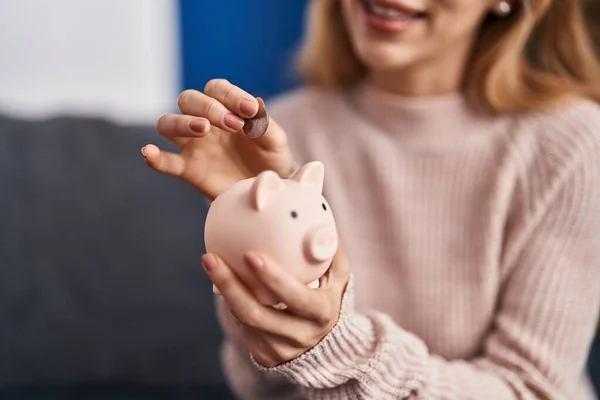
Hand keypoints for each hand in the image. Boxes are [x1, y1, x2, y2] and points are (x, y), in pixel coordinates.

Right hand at [142, 79, 293, 199]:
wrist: (267, 190)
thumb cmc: (270, 159)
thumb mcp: (276, 141)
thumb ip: (265, 124)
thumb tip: (256, 103)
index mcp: (226, 108)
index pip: (217, 89)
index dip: (231, 95)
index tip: (250, 110)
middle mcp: (205, 122)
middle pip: (188, 100)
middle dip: (209, 107)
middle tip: (233, 125)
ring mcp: (193, 146)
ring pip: (168, 123)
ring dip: (182, 122)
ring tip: (203, 129)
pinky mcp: (187, 169)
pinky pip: (164, 161)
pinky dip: (154, 157)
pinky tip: (149, 153)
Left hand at [201, 239, 349, 367]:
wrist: (326, 342)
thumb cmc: (329, 296)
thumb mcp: (339, 276)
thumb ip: (331, 249)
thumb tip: (322, 214)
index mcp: (321, 313)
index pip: (296, 297)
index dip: (273, 279)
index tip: (250, 255)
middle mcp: (301, 335)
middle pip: (257, 313)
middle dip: (231, 285)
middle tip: (212, 257)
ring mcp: (280, 349)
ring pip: (244, 320)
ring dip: (225, 290)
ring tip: (210, 261)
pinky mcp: (264, 355)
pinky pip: (242, 326)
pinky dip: (232, 301)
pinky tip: (222, 279)